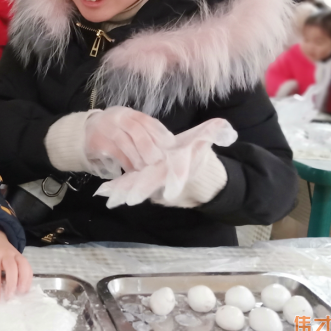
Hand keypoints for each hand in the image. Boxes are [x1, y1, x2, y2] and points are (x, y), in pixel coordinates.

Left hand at [0, 227, 31, 302]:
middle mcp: (7, 254)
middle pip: (12, 268)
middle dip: (12, 283)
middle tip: (9, 297)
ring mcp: (16, 255)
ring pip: (24, 266)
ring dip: (24, 280)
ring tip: (22, 293)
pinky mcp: (22, 258)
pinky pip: (28, 267)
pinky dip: (29, 278)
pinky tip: (26, 288)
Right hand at [84, 106, 174, 177]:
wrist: (83, 133)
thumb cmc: (111, 131)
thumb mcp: (126, 125)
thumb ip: (142, 131)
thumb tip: (164, 147)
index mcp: (127, 113)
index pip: (145, 120)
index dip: (159, 132)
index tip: (169, 145)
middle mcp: (117, 118)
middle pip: (136, 130)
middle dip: (149, 147)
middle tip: (158, 160)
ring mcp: (106, 129)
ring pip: (126, 143)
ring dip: (138, 157)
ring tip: (147, 168)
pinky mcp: (98, 142)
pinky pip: (115, 154)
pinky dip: (126, 163)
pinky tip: (133, 170)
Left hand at [95, 118, 236, 207]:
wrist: (196, 173)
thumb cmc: (200, 153)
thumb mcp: (210, 139)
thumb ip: (216, 133)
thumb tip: (227, 132)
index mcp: (183, 164)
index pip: (181, 171)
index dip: (177, 179)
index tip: (171, 193)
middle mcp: (168, 175)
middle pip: (156, 182)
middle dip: (143, 189)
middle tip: (131, 199)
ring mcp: (156, 181)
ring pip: (140, 186)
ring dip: (125, 192)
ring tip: (110, 198)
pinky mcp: (144, 180)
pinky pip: (130, 183)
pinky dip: (117, 188)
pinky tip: (103, 192)